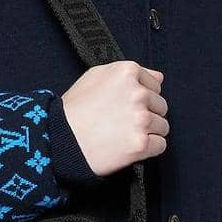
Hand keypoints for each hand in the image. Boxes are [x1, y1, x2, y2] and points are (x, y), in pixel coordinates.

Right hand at [61, 61, 168, 177]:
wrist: (59, 140)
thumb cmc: (73, 110)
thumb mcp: (94, 77)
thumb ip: (128, 73)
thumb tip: (158, 78)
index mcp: (127, 72)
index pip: (155, 85)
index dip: (141, 97)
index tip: (126, 106)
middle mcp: (138, 93)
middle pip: (160, 106)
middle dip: (146, 114)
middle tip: (123, 122)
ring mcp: (141, 119)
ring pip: (162, 126)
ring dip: (148, 132)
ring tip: (124, 135)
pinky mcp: (141, 143)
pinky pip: (160, 145)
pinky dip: (149, 149)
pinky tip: (130, 146)